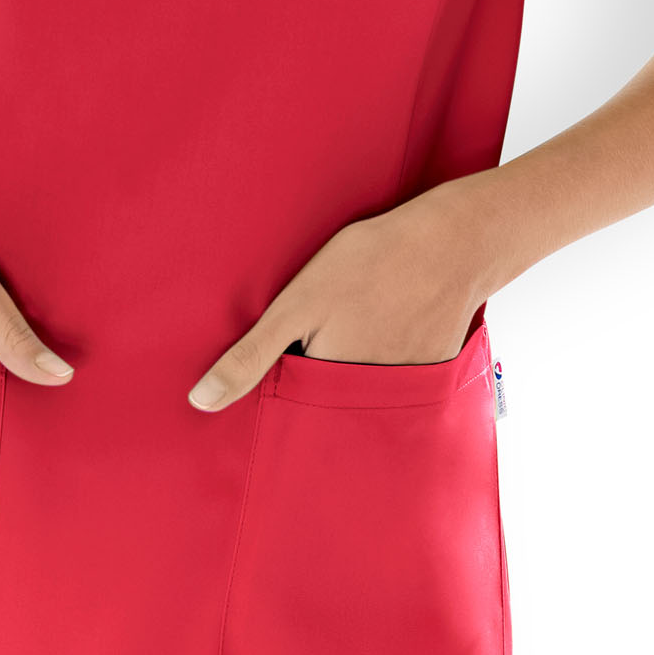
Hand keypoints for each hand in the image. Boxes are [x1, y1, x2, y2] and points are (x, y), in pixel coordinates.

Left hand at [187, 188, 486, 411]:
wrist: (453, 242)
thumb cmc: (371, 264)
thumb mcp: (297, 304)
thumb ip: (250, 356)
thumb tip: (201, 402)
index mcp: (329, 390)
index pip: (290, 412)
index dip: (278, 390)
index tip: (278, 366)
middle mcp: (369, 403)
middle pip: (328, 404)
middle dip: (316, 377)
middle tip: (326, 330)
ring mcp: (406, 391)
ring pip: (361, 390)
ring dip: (353, 367)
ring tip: (357, 322)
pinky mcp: (430, 373)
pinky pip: (396, 377)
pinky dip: (387, 355)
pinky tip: (385, 319)